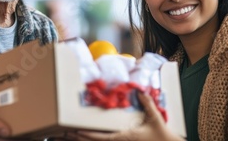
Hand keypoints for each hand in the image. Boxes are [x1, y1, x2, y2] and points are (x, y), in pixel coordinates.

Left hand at [68, 92, 183, 140]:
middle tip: (65, 133)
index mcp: (124, 137)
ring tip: (70, 136)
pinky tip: (87, 138)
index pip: (100, 138)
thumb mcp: (154, 118)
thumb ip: (147, 104)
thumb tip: (140, 91)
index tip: (74, 131)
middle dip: (79, 139)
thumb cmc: (162, 135)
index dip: (86, 135)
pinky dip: (95, 140)